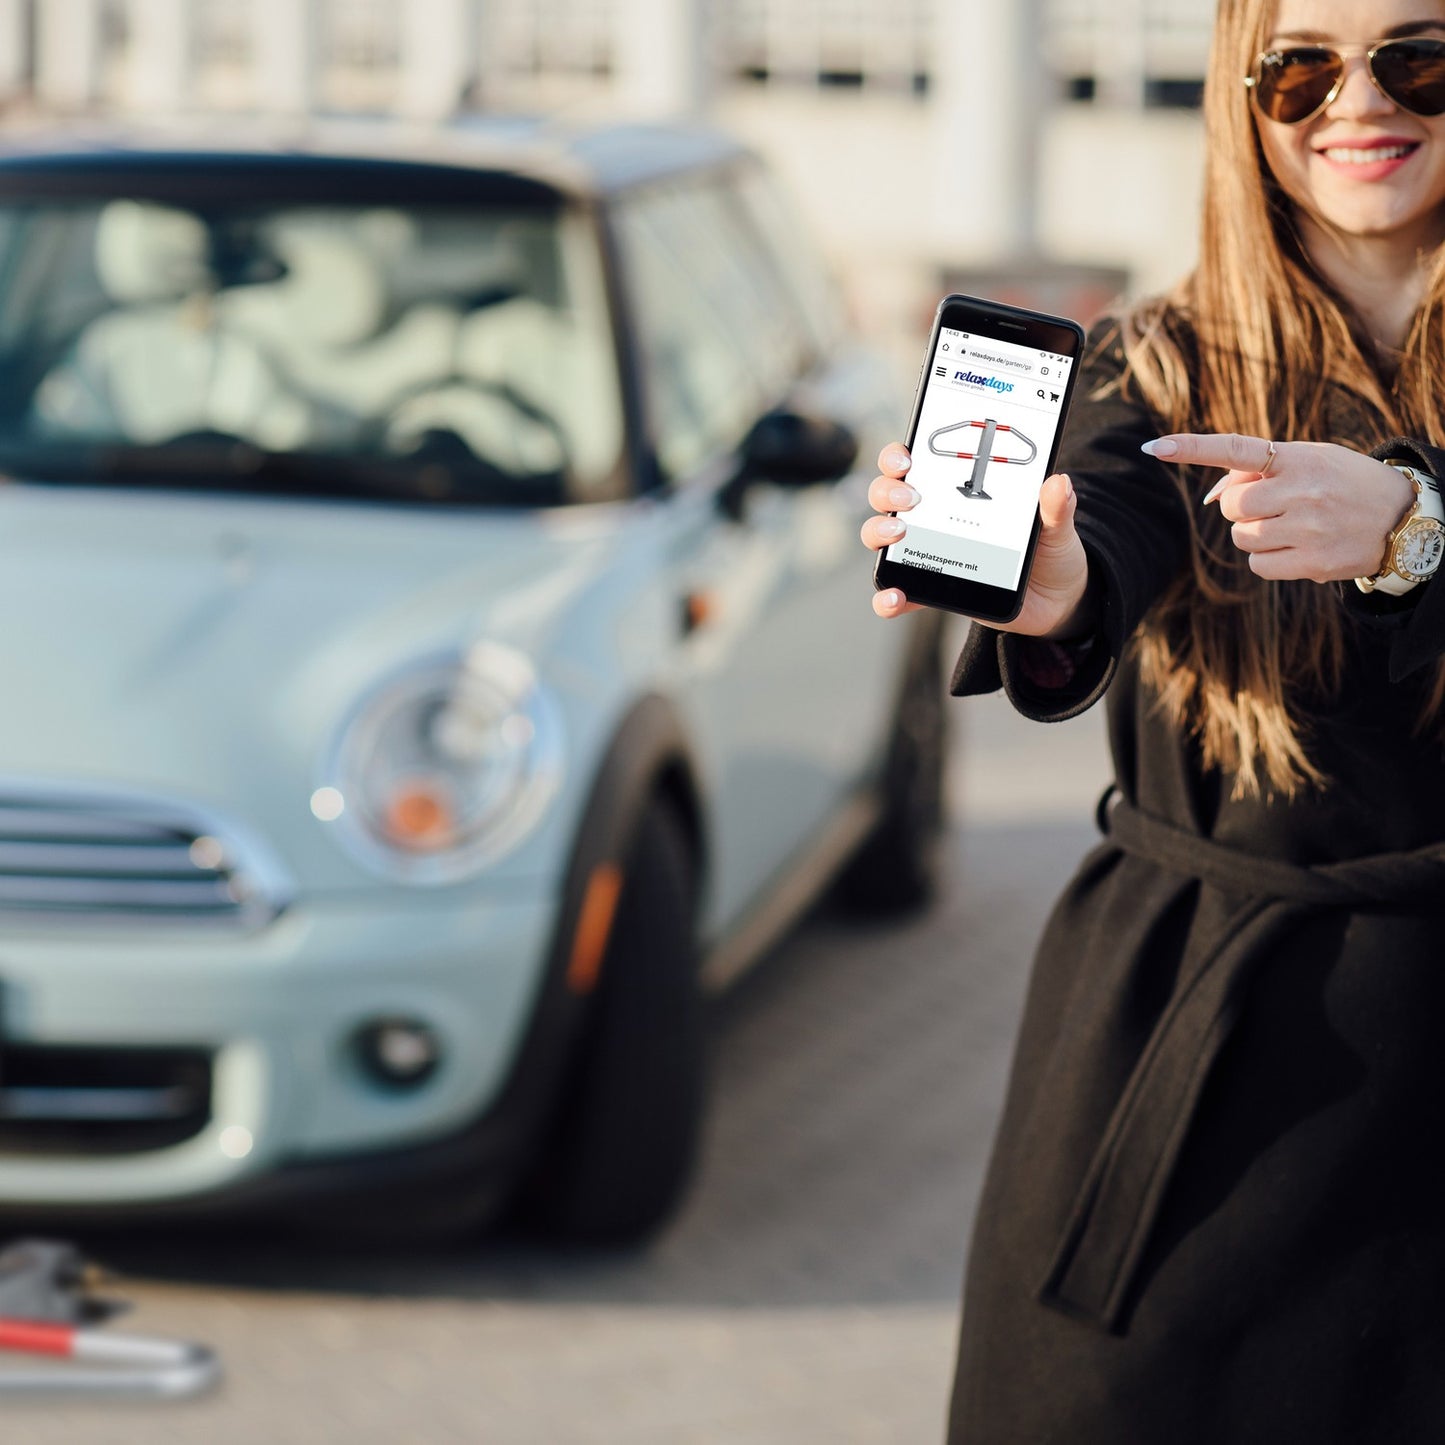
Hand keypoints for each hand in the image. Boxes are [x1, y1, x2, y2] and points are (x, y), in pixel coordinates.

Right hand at [860, 442, 1093, 637]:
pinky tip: (896, 598)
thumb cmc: (1049, 551)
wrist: (1056, 599)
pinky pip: (897, 592)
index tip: (907, 459)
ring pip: (881, 536)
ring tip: (899, 535)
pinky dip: (888, 597)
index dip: (898, 456)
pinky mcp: (931, 589)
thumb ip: (1056, 507)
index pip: (916, 462)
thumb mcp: (1056, 526)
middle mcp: (934, 516)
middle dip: (886, 490)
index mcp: (959, 489)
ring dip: (878, 531)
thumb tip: (1058, 482)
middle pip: (887, 494)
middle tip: (910, 498)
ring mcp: (928, 552)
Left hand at [1142, 432, 1415, 581]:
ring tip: (1291, 526)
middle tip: (1272, 504)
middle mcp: (1302, 490)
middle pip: (1230, 505)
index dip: (1192, 448)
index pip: (1236, 449)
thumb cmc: (1341, 484)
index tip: (1153, 446)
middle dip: (1240, 507)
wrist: (1402, 516)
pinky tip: (1296, 549)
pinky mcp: (1312, 563)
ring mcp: (1308, 528)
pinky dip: (1267, 559)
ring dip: (1254, 534)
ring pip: (1242, 537)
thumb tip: (1209, 498)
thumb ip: (1258, 470)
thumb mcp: (1309, 461)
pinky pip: (1258, 566)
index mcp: (1298, 457)